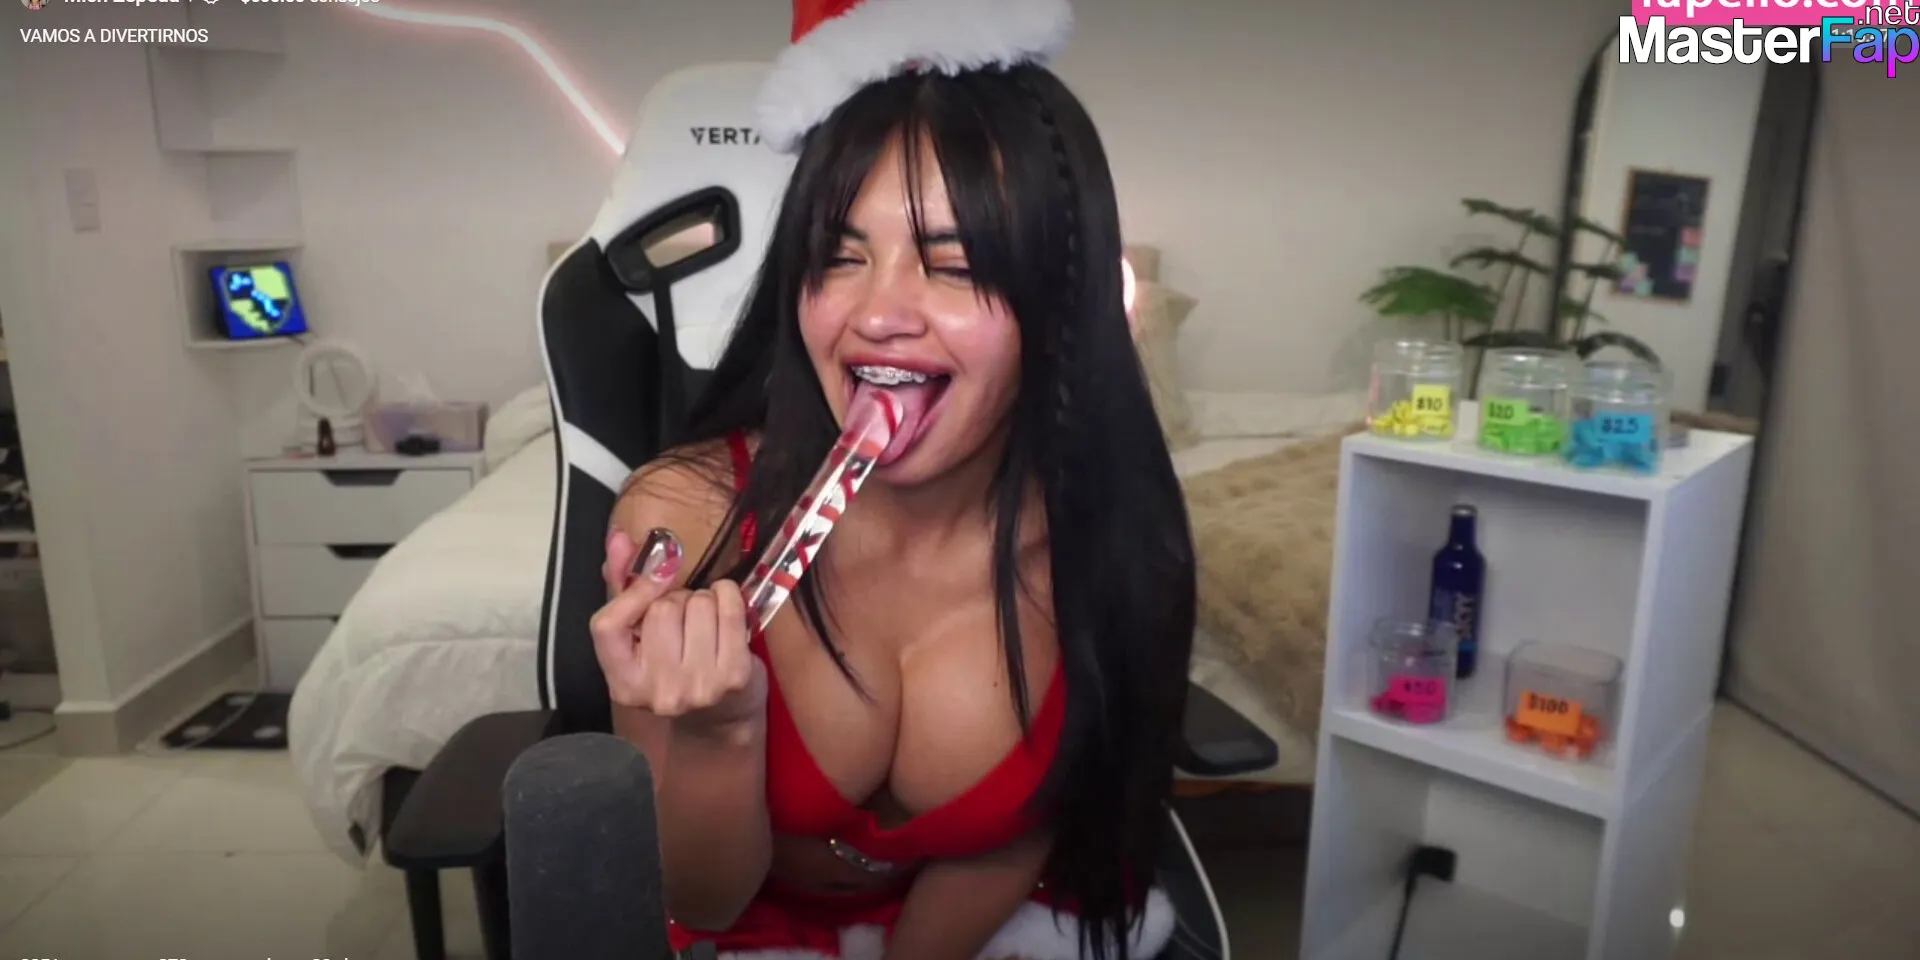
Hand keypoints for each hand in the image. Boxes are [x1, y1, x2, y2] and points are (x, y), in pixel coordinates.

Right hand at [592, 528, 766, 732]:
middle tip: (683, 616)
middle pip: (661, 609)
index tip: (654, 578)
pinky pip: (728, 610)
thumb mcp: (639, 630)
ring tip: (704, 619)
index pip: (607, 625)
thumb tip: (619, 538)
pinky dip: (729, 598)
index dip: (632, 592)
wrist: (720, 714)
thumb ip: (622, 583)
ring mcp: (697, 687)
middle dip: (675, 599)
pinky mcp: (733, 677)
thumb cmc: (674, 662)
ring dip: (704, 600)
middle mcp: (657, 692)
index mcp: (623, 683)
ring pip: (697, 604)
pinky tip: (725, 611)